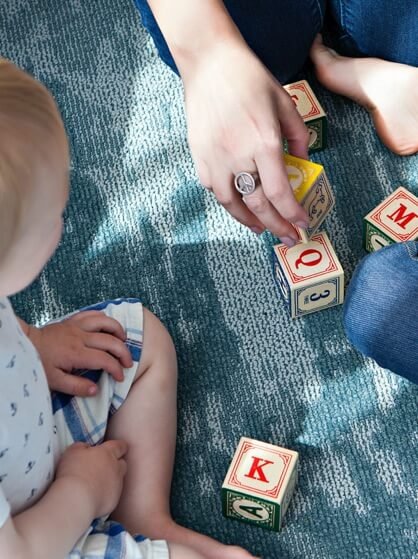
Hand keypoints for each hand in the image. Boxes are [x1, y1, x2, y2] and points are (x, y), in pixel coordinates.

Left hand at [28, 311, 132, 395]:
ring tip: (124, 340)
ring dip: (118, 330)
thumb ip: (76, 387)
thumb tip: (96, 389)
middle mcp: (80, 337)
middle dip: (124, 352)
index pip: (104, 360)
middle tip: (128, 363)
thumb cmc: (40, 364)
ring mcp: (77, 326)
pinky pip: (92, 313)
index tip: (120, 377)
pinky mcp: (73, 320)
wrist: (26, 344)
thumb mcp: (55, 382)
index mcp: (77, 354)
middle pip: (110, 341)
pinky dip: (104, 318)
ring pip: (105, 322)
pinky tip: (109, 326)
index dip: (116, 369)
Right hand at [55, 440, 127, 518]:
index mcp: (108, 453)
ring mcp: (117, 485)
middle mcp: (116, 468)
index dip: (119, 446)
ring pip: (119, 480)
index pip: (120, 446)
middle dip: (117, 463)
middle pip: (122, 463)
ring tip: (98, 483)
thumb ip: (83, 447)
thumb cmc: (73, 471)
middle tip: (106, 466)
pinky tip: (95, 496)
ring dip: (111, 480)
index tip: (118, 447)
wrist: (77, 498)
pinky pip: (113, 495)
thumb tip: (86, 448)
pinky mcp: (114, 500)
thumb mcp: (74, 451)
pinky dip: (107, 494)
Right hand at [182, 41, 309, 244]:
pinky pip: (214, 188)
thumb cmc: (250, 79)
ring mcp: (215, 158)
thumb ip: (298, 137)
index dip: (292, 214)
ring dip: (248, 221)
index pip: (280, 193)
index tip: (302, 225)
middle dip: (276, 226)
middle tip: (287, 237)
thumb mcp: (285, 103)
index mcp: (263, 142)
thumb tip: (303, 164)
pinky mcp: (199, 156)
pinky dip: (228, 201)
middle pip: (258, 204)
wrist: (210, 63)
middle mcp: (238, 156)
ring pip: (231, 203)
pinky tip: (238, 204)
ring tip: (261, 227)